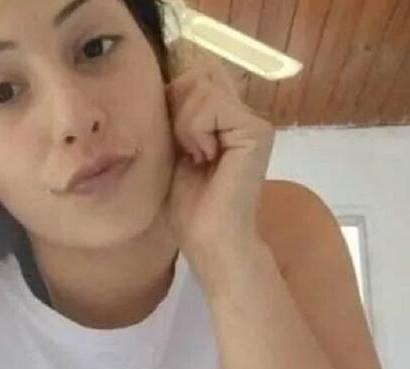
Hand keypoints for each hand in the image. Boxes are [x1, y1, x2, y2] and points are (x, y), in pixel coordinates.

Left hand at [162, 64, 275, 287]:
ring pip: (201, 84)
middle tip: (183, 147)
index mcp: (222, 117)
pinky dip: (195, 130)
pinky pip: (211, 105)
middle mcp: (241, 113)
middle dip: (176, 105)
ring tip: (195, 156)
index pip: (194, 73)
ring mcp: (253, 120)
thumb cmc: (187, 204)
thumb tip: (168, 80)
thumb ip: (176, 112)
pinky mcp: (257, 130)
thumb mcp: (171, 146)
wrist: (207, 238)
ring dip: (184, 123)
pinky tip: (204, 158)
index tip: (173, 138)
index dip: (172, 97)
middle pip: (198, 72)